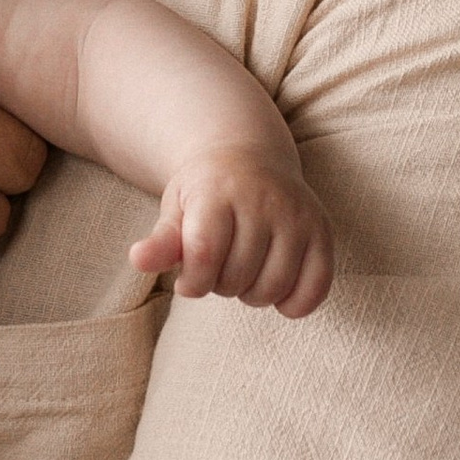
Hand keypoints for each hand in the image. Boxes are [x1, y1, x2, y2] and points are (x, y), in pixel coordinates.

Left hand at [131, 146, 334, 315]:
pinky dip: (294, 304)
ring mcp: (297, 214)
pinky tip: (277, 292)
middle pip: (237, 276)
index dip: (193, 282)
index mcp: (218, 192)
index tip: (188, 280)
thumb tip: (138, 260)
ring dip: (252, 295)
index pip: (204, 255)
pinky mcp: (322, 230)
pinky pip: (315, 288)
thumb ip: (161, 240)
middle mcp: (263, 199)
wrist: (249, 155)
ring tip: (244, 273)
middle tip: (219, 268)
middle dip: (220, 285)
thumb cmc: (204, 192)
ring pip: (273, 287)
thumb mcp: (176, 209)